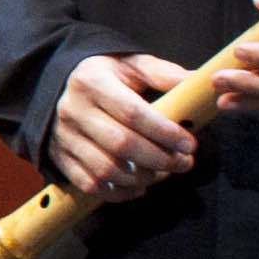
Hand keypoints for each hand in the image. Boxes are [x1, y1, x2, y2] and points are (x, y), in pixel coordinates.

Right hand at [53, 50, 208, 202]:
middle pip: (121, 144)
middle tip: (185, 163)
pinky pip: (89, 185)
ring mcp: (63, 137)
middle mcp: (73, 110)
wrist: (58, 85)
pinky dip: (118, 193)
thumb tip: (200, 83)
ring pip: (106, 169)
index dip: (165, 132)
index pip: (133, 113)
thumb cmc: (104, 75)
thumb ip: (164, 74)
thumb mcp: (131, 65)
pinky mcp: (58, 157)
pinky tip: (139, 186)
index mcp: (92, 82)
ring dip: (143, 178)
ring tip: (164, 173)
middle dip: (160, 159)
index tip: (190, 144)